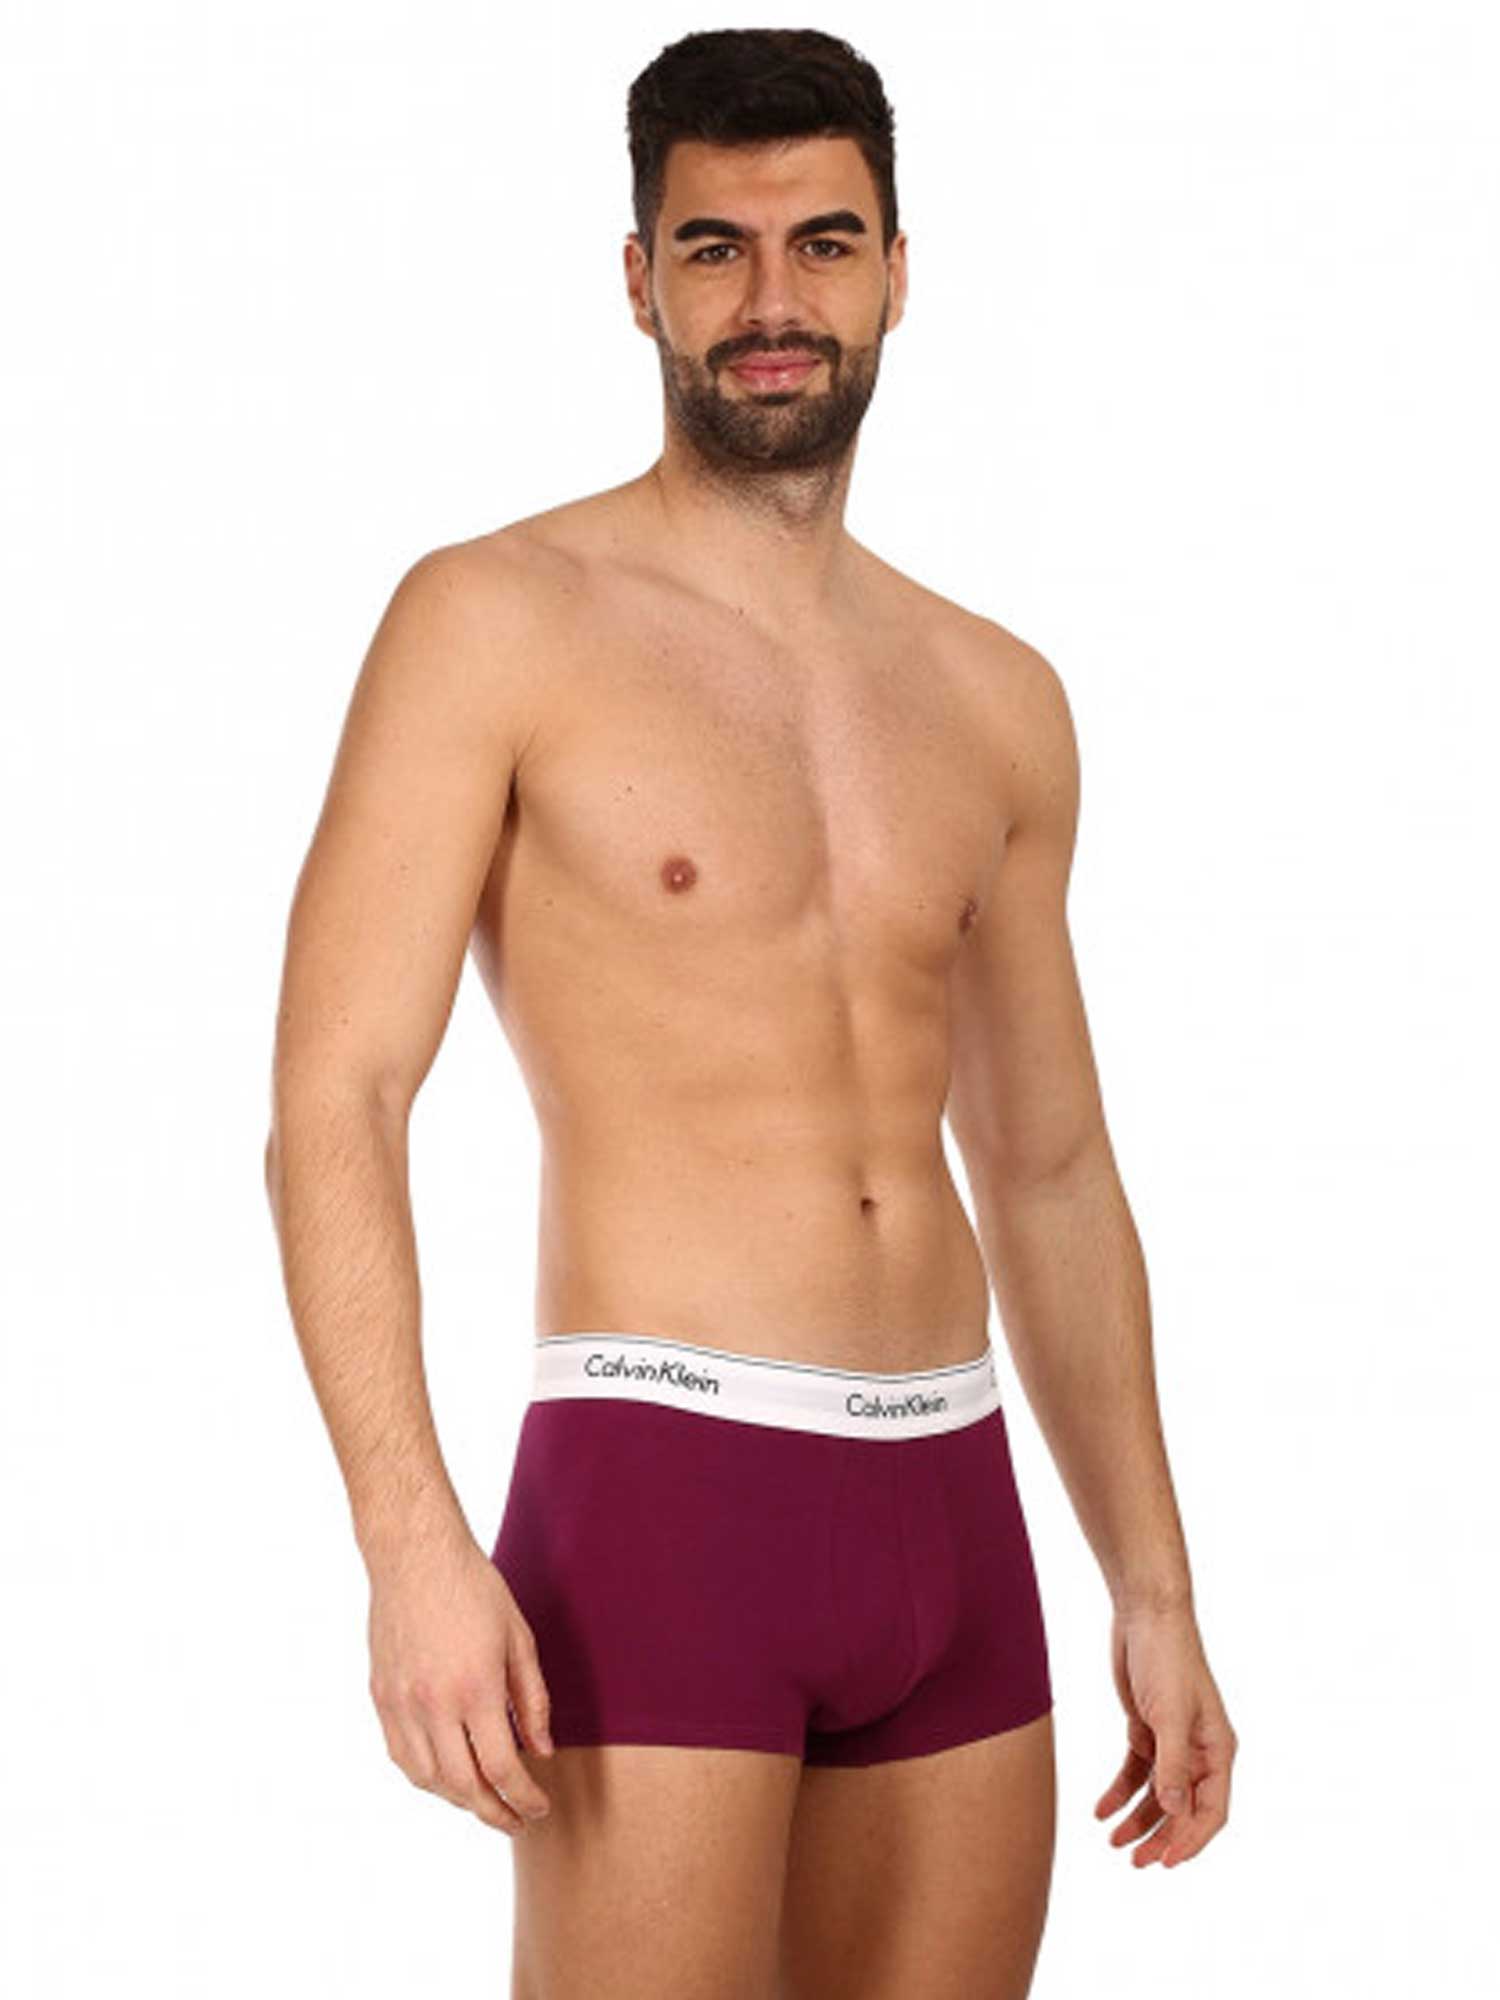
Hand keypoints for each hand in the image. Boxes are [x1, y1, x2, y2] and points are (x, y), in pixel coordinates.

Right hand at [366, 1527, 555, 1837]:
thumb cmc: (473, 1588)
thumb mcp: (518, 1638)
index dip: (524, 1798)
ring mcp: (401, 1704)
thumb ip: (532, 1699)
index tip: (540, 1809)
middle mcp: (434, 1704)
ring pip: (428, 1780)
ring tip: (484, 1801)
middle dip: (494, 1813)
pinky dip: (426, 1778)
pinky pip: (402, 1756)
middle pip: (464, 1786)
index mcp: (475, 1688)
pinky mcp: (381, 1697)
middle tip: (517, 1820)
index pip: (503, 1768)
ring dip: (459, 1800)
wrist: (415, 1555)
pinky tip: (446, 1776)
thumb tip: (541, 1751)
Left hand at [1095, 1599, 1236, 1868]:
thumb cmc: (1167, 1659)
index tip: (1165, 1862)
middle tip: (1134, 1862)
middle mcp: (1198, 1751)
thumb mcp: (1169, 1715)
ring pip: (1158, 1794)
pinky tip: (1101, 1808)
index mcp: (1217, 1751)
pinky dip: (1120, 1791)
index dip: (1191, 1840)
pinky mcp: (1147, 1728)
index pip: (1212, 1811)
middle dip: (1161, 1836)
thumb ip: (1173, 1765)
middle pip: (1183, 1808)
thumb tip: (1176, 1812)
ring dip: (1138, 1819)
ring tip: (1113, 1841)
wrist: (1145, 1615)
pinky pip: (1135, 1771)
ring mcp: (1172, 1741)